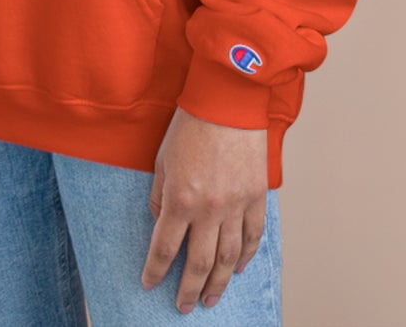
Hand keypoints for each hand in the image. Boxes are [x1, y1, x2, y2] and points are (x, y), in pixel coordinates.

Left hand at [141, 105, 268, 313]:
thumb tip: (162, 221)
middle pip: (198, 263)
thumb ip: (160, 195)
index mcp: (180, 199)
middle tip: (184, 307)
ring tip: (211, 298)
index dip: (155, 269)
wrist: (227, 100)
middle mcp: (208, 209)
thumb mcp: (162, 159)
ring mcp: (235, 205)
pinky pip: (252, 235)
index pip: (164, 248)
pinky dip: (247, 256)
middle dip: (188, 289)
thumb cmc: (191, 124)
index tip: (149, 284)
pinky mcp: (256, 196)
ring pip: (228, 257)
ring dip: (219, 282)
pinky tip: (239, 268)